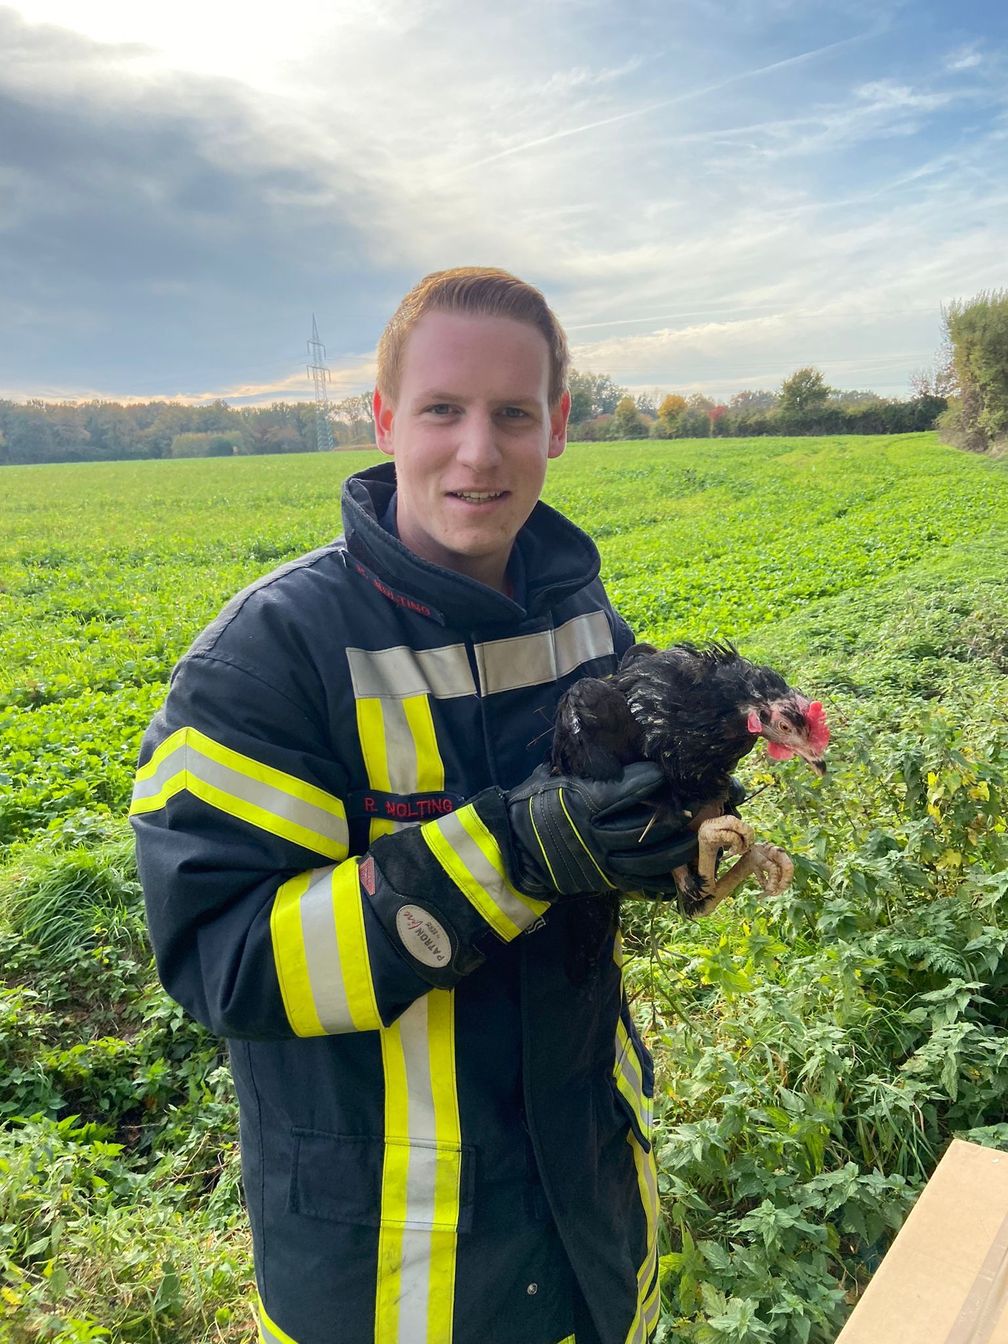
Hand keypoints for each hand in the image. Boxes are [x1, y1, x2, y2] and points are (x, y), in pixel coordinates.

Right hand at [505, 763, 696, 898]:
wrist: (515, 850)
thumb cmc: (535, 807)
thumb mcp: (554, 780)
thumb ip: (584, 769)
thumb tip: (610, 744)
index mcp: (581, 805)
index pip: (623, 793)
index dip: (649, 781)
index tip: (665, 772)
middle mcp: (594, 836)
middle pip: (643, 828)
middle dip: (672, 816)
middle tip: (694, 805)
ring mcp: (602, 863)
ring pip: (648, 859)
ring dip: (676, 849)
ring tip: (694, 838)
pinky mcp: (605, 882)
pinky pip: (640, 883)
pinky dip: (662, 880)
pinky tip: (680, 871)